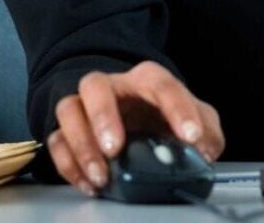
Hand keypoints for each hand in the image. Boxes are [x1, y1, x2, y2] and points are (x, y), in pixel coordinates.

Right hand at [46, 60, 224, 196]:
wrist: (138, 118)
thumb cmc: (164, 116)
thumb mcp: (196, 121)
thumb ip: (207, 133)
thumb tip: (205, 152)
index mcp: (148, 80)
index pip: (161, 83)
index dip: (177, 108)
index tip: (190, 137)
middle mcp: (113, 87)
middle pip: (96, 85)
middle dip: (103, 115)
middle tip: (115, 148)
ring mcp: (86, 108)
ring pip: (69, 110)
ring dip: (81, 144)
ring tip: (101, 175)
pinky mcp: (68, 132)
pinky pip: (56, 141)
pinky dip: (68, 164)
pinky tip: (89, 184)